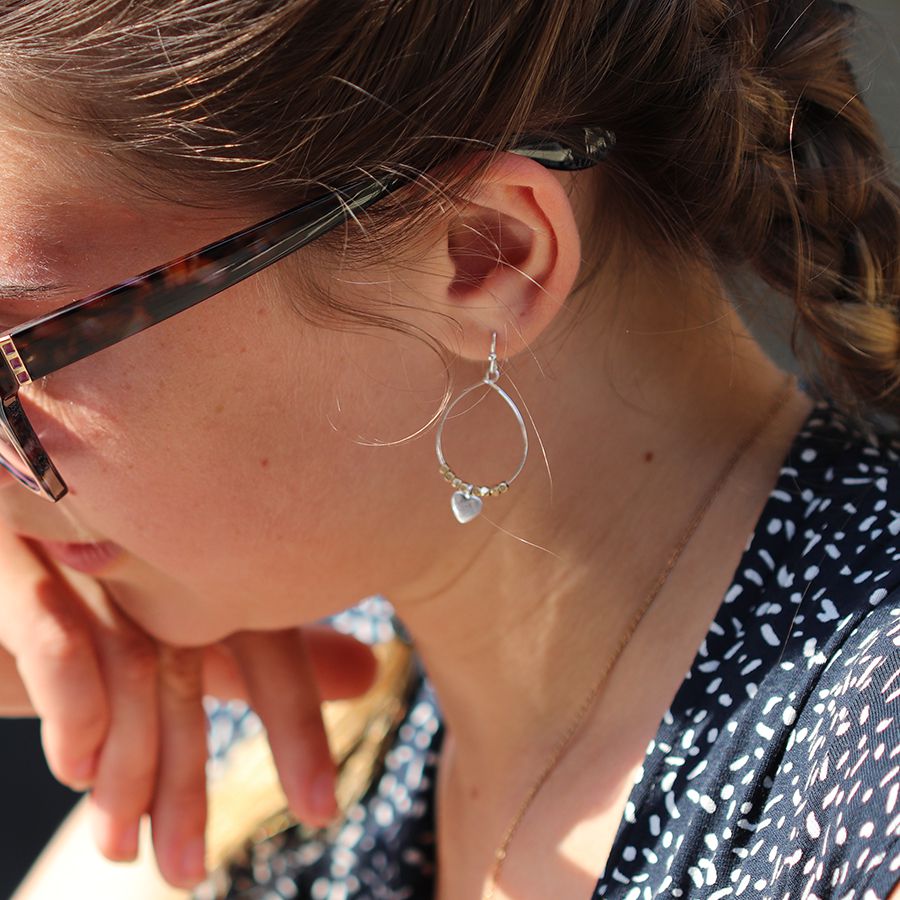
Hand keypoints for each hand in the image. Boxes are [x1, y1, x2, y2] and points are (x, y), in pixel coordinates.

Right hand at [0, 526, 377, 887]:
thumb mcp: (179, 631)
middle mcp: (165, 548)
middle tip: (189, 875)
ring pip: (135, 667)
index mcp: (213, 564)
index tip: (320, 810)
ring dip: (128, 767)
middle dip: (192, 777)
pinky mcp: (20, 553)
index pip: (271, 644)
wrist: (14, 556)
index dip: (299, 728)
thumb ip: (258, 655)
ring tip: (121, 852)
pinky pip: (59, 638)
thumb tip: (372, 670)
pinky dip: (75, 709)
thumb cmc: (97, 593)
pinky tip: (73, 771)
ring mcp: (95, 545)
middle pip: (199, 664)